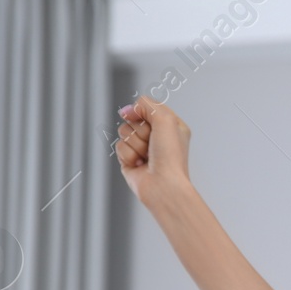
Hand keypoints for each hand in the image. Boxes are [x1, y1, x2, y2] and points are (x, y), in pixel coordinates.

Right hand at [115, 94, 192, 208]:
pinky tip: (140, 165)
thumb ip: (146, 104)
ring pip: (124, 132)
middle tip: (152, 144)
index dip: (144, 113)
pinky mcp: (130, 160)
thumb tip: (128, 110)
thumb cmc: (171, 156)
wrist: (163, 185)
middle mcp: (157, 137)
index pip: (148, 108)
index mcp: (171, 126)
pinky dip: (128, 155)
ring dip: (135, 143)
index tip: (149, 122)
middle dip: (140, 131)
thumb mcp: (166, 118)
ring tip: (147, 156)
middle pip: (133, 119)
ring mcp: (143, 149)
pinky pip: (119, 146)